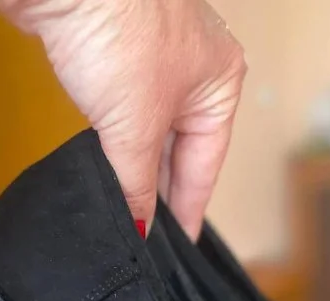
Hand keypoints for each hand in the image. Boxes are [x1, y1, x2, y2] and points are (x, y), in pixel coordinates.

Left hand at [6, 0, 246, 238]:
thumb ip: (136, 184)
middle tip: (149, 233)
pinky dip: (119, 141)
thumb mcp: (134, 126)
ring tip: (129, 207)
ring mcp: (158, 55)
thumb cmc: (118, 26)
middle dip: (161, 190)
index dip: (188, 209)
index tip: (179, 245)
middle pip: (181, 148)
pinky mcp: (119, 49)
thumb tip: (139, 226)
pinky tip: (108, 164)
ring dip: (138, 166)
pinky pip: (128, 110)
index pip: (205, 166)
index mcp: (221, 83)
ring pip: (153, 130)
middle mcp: (196, 67)